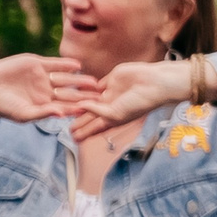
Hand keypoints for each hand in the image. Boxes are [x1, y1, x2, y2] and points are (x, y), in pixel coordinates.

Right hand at [0, 53, 96, 122]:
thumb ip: (43, 113)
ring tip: (95, 82)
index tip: (94, 111)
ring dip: (80, 80)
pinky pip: (55, 64)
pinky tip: (78, 66)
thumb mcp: (23, 113)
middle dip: (86, 96)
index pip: (66, 108)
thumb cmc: (2, 105)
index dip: (79, 109)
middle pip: (71, 93)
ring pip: (67, 79)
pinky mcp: (38, 63)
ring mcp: (43, 77)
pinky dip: (66, 65)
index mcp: (45, 106)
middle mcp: (47, 91)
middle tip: (102, 97)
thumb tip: (62, 115)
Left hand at [71, 58, 195, 142]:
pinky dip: (86, 86)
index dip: (85, 132)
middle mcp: (111, 107)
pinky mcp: (111, 79)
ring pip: (91, 99)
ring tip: (64, 106)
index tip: (73, 137)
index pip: (96, 127)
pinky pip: (95, 84)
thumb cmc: (139, 103)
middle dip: (80, 121)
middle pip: (91, 115)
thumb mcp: (115, 113)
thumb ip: (96, 111)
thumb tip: (79, 106)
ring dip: (79, 103)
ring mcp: (110, 93)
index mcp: (114, 118)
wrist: (152, 84)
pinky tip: (75, 88)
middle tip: (67, 127)